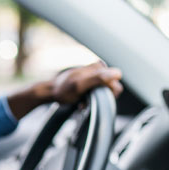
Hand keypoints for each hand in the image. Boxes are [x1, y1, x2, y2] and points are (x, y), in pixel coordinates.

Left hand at [7, 61, 122, 119]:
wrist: (50, 92)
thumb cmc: (63, 89)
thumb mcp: (80, 84)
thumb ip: (99, 78)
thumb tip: (118, 74)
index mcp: (98, 67)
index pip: (115, 84)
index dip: (107, 94)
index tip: (94, 97)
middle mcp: (98, 70)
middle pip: (110, 89)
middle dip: (100, 98)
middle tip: (86, 100)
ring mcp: (94, 77)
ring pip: (103, 94)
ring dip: (94, 100)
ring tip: (82, 101)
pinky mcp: (90, 83)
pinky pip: (96, 95)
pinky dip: (90, 100)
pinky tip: (81, 102)